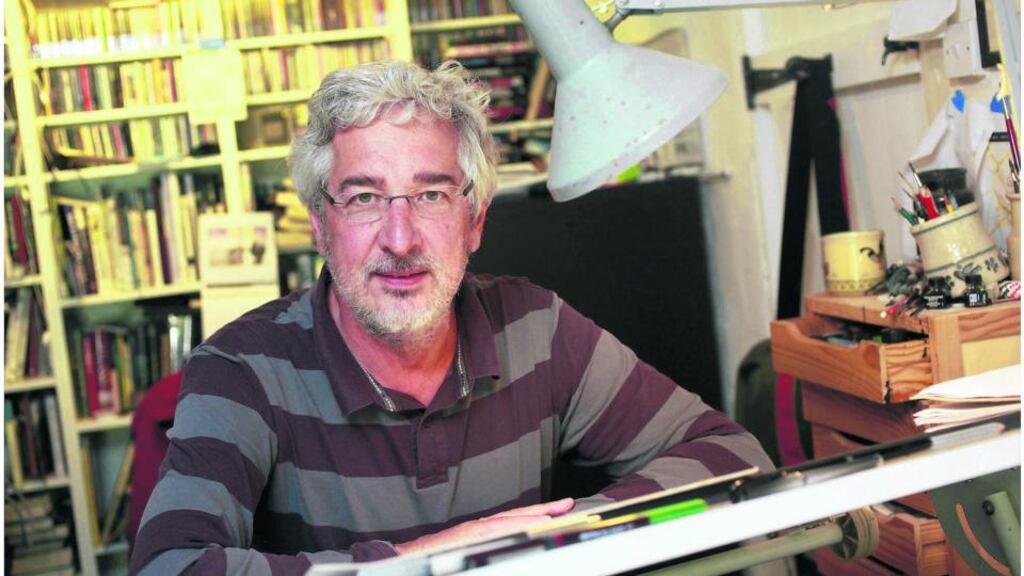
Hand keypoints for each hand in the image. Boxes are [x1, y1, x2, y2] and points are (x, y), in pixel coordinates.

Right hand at [395, 498, 575, 555]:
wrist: (401, 560)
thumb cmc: (432, 559)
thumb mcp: (463, 552)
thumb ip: (484, 547)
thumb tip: (510, 548)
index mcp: (480, 531)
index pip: (513, 520)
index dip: (537, 514)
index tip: (560, 510)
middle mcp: (477, 528)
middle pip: (515, 516)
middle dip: (542, 510)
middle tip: (568, 505)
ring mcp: (470, 532)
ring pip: (505, 521)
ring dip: (531, 516)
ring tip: (554, 514)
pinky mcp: (462, 539)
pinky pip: (490, 532)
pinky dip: (510, 528)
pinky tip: (526, 527)